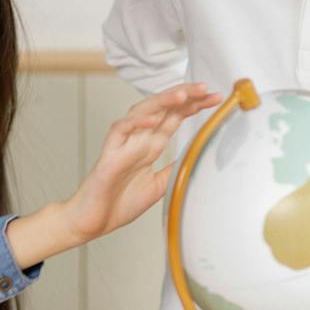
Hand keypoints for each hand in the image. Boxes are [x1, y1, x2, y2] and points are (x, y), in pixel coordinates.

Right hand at [59, 82, 220, 243]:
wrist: (93, 221)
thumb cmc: (120, 202)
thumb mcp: (160, 185)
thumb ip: (175, 168)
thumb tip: (198, 156)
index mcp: (151, 146)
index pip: (174, 117)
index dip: (194, 105)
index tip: (215, 98)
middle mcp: (138, 139)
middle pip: (163, 109)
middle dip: (184, 96)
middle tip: (206, 88)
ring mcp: (123, 144)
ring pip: (142, 111)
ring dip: (162, 102)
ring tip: (183, 95)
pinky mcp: (109, 154)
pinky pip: (120, 130)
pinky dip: (135, 122)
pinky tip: (151, 119)